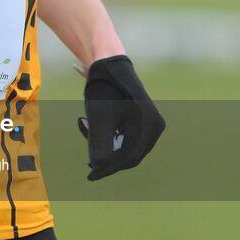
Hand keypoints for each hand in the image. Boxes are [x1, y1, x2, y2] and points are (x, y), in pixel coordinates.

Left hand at [78, 54, 165, 180]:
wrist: (107, 63)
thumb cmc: (103, 89)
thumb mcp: (98, 118)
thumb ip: (99, 144)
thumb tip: (99, 168)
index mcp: (149, 124)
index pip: (129, 157)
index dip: (108, 168)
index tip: (90, 175)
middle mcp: (155, 125)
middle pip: (129, 154)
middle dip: (106, 156)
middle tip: (86, 159)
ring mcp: (150, 123)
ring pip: (126, 146)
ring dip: (104, 144)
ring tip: (84, 126)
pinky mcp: (142, 120)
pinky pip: (126, 137)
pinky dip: (109, 136)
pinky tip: (89, 124)